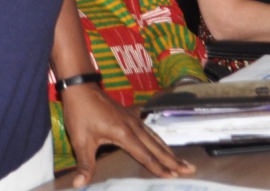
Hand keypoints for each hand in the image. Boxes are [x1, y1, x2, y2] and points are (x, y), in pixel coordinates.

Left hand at [61, 83, 193, 186]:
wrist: (81, 87)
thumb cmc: (80, 113)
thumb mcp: (80, 141)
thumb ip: (85, 165)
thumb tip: (80, 185)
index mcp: (124, 133)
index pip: (146, 155)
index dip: (159, 168)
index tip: (174, 177)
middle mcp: (133, 126)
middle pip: (157, 147)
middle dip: (173, 160)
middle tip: (190, 169)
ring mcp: (133, 118)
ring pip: (155, 137)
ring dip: (169, 150)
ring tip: (182, 161)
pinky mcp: (130, 115)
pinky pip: (149, 130)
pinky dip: (158, 139)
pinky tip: (162, 143)